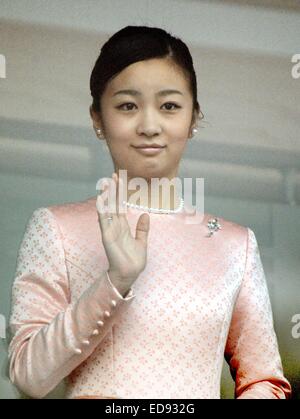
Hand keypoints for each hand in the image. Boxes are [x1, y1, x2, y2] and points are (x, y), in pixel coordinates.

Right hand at [96, 172, 149, 291]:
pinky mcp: (107, 236)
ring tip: (105, 184)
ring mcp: (110, 230)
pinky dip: (102, 211)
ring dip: (106, 197)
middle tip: (112, 176)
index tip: (119, 180)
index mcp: (123, 226)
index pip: (120, 205)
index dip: (120, 193)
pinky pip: (104, 221)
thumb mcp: (142, 241)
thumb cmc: (134, 260)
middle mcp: (115, 226)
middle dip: (113, 191)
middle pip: (113, 204)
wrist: (130, 274)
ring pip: (107, 210)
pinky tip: (100, 200)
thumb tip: (145, 214)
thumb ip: (142, 229)